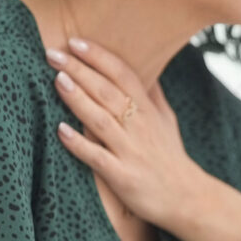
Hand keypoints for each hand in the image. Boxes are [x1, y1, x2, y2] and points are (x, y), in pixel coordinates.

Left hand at [45, 37, 202, 226]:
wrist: (187, 199)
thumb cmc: (171, 158)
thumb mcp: (167, 120)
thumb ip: (152, 94)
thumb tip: (145, 68)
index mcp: (147, 110)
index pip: (122, 74)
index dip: (99, 57)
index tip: (75, 41)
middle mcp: (139, 126)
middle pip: (107, 91)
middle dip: (80, 70)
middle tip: (52, 53)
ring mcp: (130, 151)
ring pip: (101, 120)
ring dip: (78, 99)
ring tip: (57, 80)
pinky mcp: (123, 176)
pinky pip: (98, 157)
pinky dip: (79, 144)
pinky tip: (60, 131)